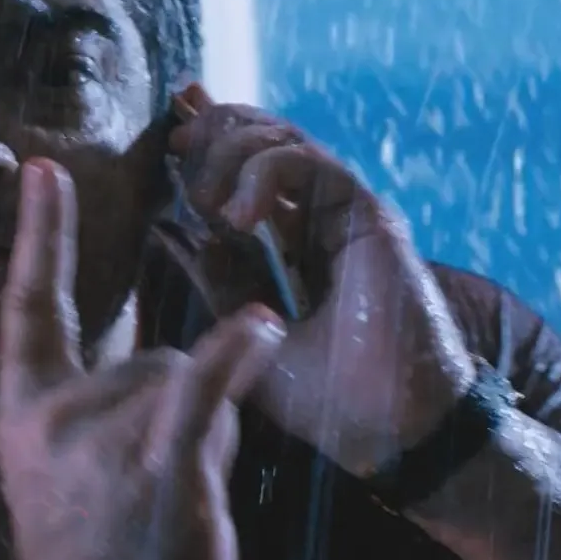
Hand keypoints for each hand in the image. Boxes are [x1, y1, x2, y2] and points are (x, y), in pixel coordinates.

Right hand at [0, 158, 282, 559]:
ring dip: (212, 432)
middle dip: (181, 408)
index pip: (30, 307)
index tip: (42, 169)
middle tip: (157, 488)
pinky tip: (260, 327)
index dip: (42, 237)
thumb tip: (163, 366)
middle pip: (153, 357)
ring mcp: (107, 438)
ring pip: (190, 379)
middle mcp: (57, 417)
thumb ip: (87, 413)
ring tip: (182, 503)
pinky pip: (204, 386)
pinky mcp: (161, 463)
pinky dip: (236, 354)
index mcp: (25, 415)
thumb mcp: (58, 480)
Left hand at [167, 86, 477, 476]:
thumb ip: (217, 281)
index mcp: (297, 243)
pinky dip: (264, 174)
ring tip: (206, 198)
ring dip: (232, 151)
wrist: (390, 431)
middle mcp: (322, 220)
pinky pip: (307, 163)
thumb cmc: (329, 399)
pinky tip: (238, 217)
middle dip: (216, 128)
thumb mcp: (249, 332)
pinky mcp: (367, 215)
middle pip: (266, 139)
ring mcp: (346, 215)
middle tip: (177, 141)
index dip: (214, 139)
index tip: (171, 133)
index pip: (252, 172)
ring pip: (283, 139)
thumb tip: (171, 233)